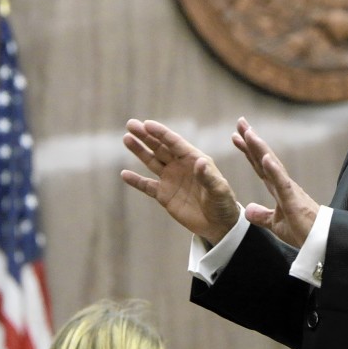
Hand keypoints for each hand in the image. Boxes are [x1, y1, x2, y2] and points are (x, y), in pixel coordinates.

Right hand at [121, 119, 239, 244]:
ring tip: (126, 138)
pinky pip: (147, 185)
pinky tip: (124, 174)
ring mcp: (171, 179)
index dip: (160, 133)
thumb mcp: (219, 189)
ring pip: (152, 161)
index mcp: (194, 159)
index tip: (146, 124)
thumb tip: (199, 161)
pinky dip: (136, 180)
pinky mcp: (164, 195)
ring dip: (139, 151)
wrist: (218, 224)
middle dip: (145, 136)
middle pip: (160, 147)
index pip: (174, 142)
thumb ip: (208, 176)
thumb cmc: (223, 203)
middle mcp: (180, 166)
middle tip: (131, 124)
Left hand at [231, 117, 318, 247]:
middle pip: (263, 158)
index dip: (248, 150)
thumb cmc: (302, 231)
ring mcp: (288, 190)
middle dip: (251, 140)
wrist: (320, 242)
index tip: (237, 136)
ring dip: (260, 149)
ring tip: (249, 133)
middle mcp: (282, 184)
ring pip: (272, 165)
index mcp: (277, 188)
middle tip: (240, 122)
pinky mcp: (293, 200)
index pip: (259, 165)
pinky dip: (273, 169)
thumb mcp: (275, 223)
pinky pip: (282, 183)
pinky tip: (265, 158)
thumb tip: (247, 210)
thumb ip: (261, 215)